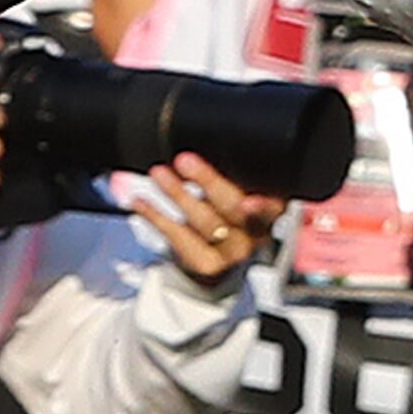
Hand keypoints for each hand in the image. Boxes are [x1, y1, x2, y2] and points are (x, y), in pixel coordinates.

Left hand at [127, 151, 285, 283]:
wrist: (219, 255)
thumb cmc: (228, 209)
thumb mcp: (238, 187)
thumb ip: (232, 170)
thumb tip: (195, 149)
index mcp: (272, 208)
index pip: (270, 206)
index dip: (262, 207)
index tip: (249, 202)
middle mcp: (257, 233)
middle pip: (235, 210)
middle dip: (209, 183)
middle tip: (185, 161)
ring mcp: (233, 252)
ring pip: (206, 223)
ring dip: (178, 194)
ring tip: (159, 174)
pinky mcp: (209, 264)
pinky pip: (180, 238)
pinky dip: (156, 217)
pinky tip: (141, 202)